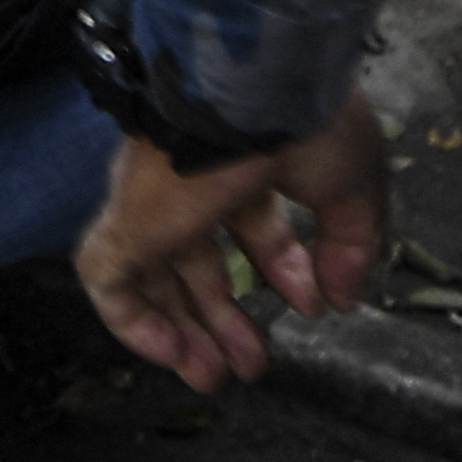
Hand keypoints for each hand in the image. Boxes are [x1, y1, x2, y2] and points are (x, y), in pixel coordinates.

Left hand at [78, 90, 390, 391]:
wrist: (254, 87)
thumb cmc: (304, 118)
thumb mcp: (352, 187)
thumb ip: (350, 245)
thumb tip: (343, 296)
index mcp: (244, 161)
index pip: (254, 224)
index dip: (283, 271)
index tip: (315, 305)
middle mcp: (193, 180)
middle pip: (199, 258)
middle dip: (225, 315)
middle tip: (251, 360)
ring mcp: (154, 200)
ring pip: (152, 275)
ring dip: (183, 330)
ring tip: (213, 373)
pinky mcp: (127, 220)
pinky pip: (109, 280)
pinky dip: (134, 323)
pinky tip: (171, 353)